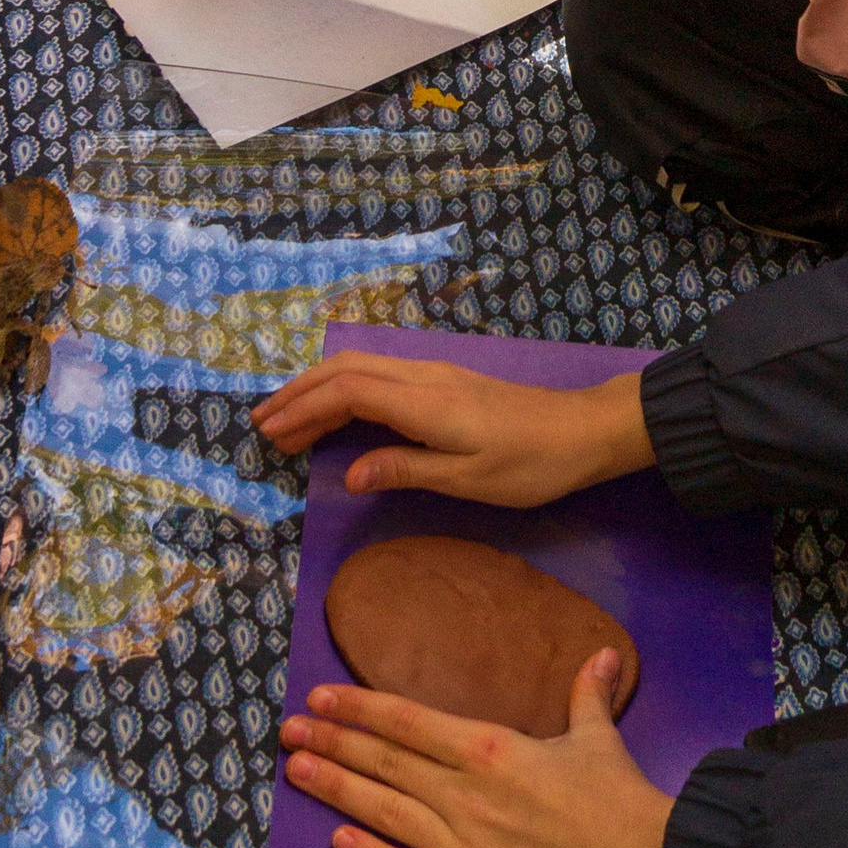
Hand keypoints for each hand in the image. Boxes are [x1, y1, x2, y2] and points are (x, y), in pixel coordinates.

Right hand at [252, 352, 653, 501]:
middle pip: (346, 370)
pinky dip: (346, 390)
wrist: (583, 431)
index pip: (348, 392)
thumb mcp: (468, 479)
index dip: (303, 409)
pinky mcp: (445, 381)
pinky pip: (381, 375)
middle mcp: (424, 377)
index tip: (270, 433)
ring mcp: (435, 374)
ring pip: (362, 368)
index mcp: (424, 401)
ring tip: (289, 421)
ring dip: (320, 389)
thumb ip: (406, 469)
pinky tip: (338, 412)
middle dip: (300, 394)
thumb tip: (348, 474)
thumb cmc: (531, 464)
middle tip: (263, 426)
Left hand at [282, 659, 671, 847]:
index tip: (321, 698)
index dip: (359, 709)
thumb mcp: (599, 737)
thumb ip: (588, 694)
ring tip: (297, 772)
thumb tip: (604, 654)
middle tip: (288, 731)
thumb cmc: (620, 799)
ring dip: (336, 790)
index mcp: (488, 749)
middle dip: (332, 743)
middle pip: (384, 763)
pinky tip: (339, 841)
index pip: (407, 722)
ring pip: (384, 811)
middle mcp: (463, 794)